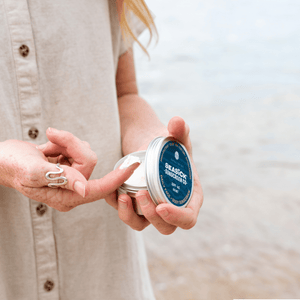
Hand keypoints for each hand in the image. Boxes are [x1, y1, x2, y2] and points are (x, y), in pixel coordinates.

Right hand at [0, 129, 138, 211]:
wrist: (2, 158)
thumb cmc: (12, 165)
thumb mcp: (33, 172)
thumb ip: (60, 178)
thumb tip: (84, 188)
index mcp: (66, 197)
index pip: (98, 189)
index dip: (117, 178)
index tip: (134, 165)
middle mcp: (72, 190)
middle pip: (88, 161)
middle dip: (72, 144)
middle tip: (51, 136)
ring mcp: (72, 178)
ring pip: (84, 152)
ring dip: (66, 142)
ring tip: (46, 145)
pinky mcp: (70, 166)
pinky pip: (77, 148)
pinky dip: (63, 142)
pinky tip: (48, 147)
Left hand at [105, 116, 202, 234]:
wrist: (146, 142)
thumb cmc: (164, 142)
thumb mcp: (173, 137)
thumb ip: (179, 130)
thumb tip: (177, 122)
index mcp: (188, 195)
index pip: (188, 217)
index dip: (177, 217)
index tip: (161, 206)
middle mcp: (172, 205)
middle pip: (166, 227)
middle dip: (152, 217)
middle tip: (140, 194)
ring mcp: (153, 207)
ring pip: (144, 224)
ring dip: (131, 216)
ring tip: (122, 195)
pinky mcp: (136, 205)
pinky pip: (128, 215)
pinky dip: (119, 207)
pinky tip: (112, 191)